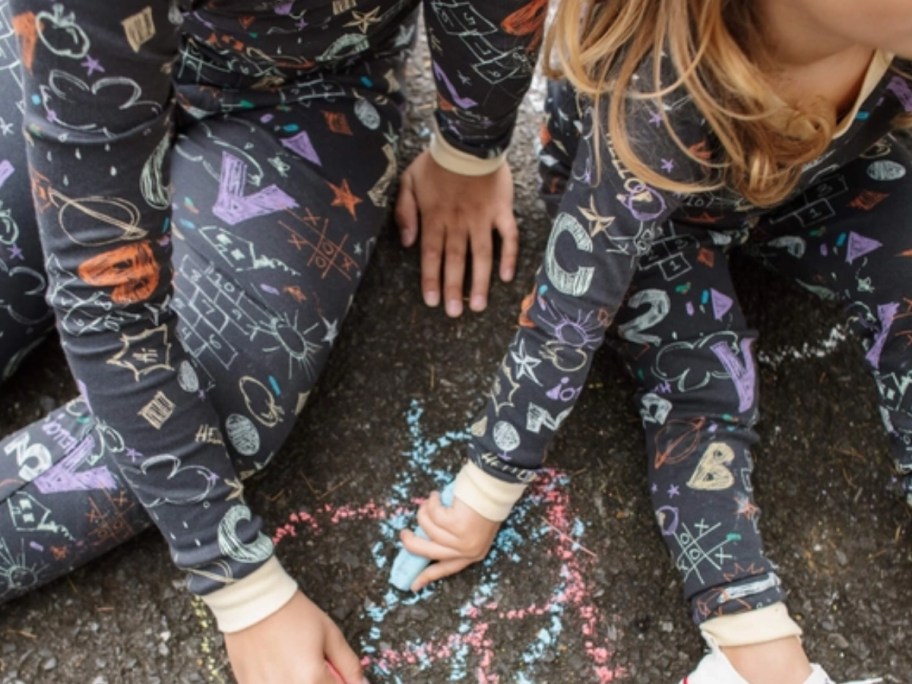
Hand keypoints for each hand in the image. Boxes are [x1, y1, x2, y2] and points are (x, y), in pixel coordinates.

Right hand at [224, 590, 366, 683]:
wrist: (253, 602)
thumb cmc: (293, 614)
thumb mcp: (330, 634)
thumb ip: (349, 664)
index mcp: (312, 679)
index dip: (340, 681)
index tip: (334, 671)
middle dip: (320, 680)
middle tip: (312, 663)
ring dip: (299, 680)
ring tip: (294, 662)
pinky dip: (281, 679)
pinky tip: (277, 666)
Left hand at [395, 150, 517, 316]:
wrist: (468, 139)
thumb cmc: (436, 162)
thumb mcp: (408, 180)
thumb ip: (405, 212)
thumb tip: (406, 243)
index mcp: (434, 216)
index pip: (431, 254)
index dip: (431, 279)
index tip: (431, 302)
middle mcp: (458, 221)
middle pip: (455, 260)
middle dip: (454, 288)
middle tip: (454, 313)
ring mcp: (482, 217)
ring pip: (482, 254)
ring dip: (480, 281)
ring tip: (478, 305)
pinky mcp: (502, 210)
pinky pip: (508, 236)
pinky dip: (508, 256)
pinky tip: (507, 276)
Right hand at [399, 490, 500, 590]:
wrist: (495, 489)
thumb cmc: (484, 504)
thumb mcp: (472, 529)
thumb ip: (453, 539)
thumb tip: (425, 538)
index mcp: (473, 554)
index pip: (447, 569)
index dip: (428, 576)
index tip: (413, 586)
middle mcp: (468, 551)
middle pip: (429, 552)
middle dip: (412, 543)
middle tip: (404, 534)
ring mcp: (461, 540)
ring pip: (428, 529)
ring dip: (425, 512)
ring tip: (432, 500)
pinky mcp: (456, 525)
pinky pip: (433, 514)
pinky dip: (432, 502)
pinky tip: (437, 495)